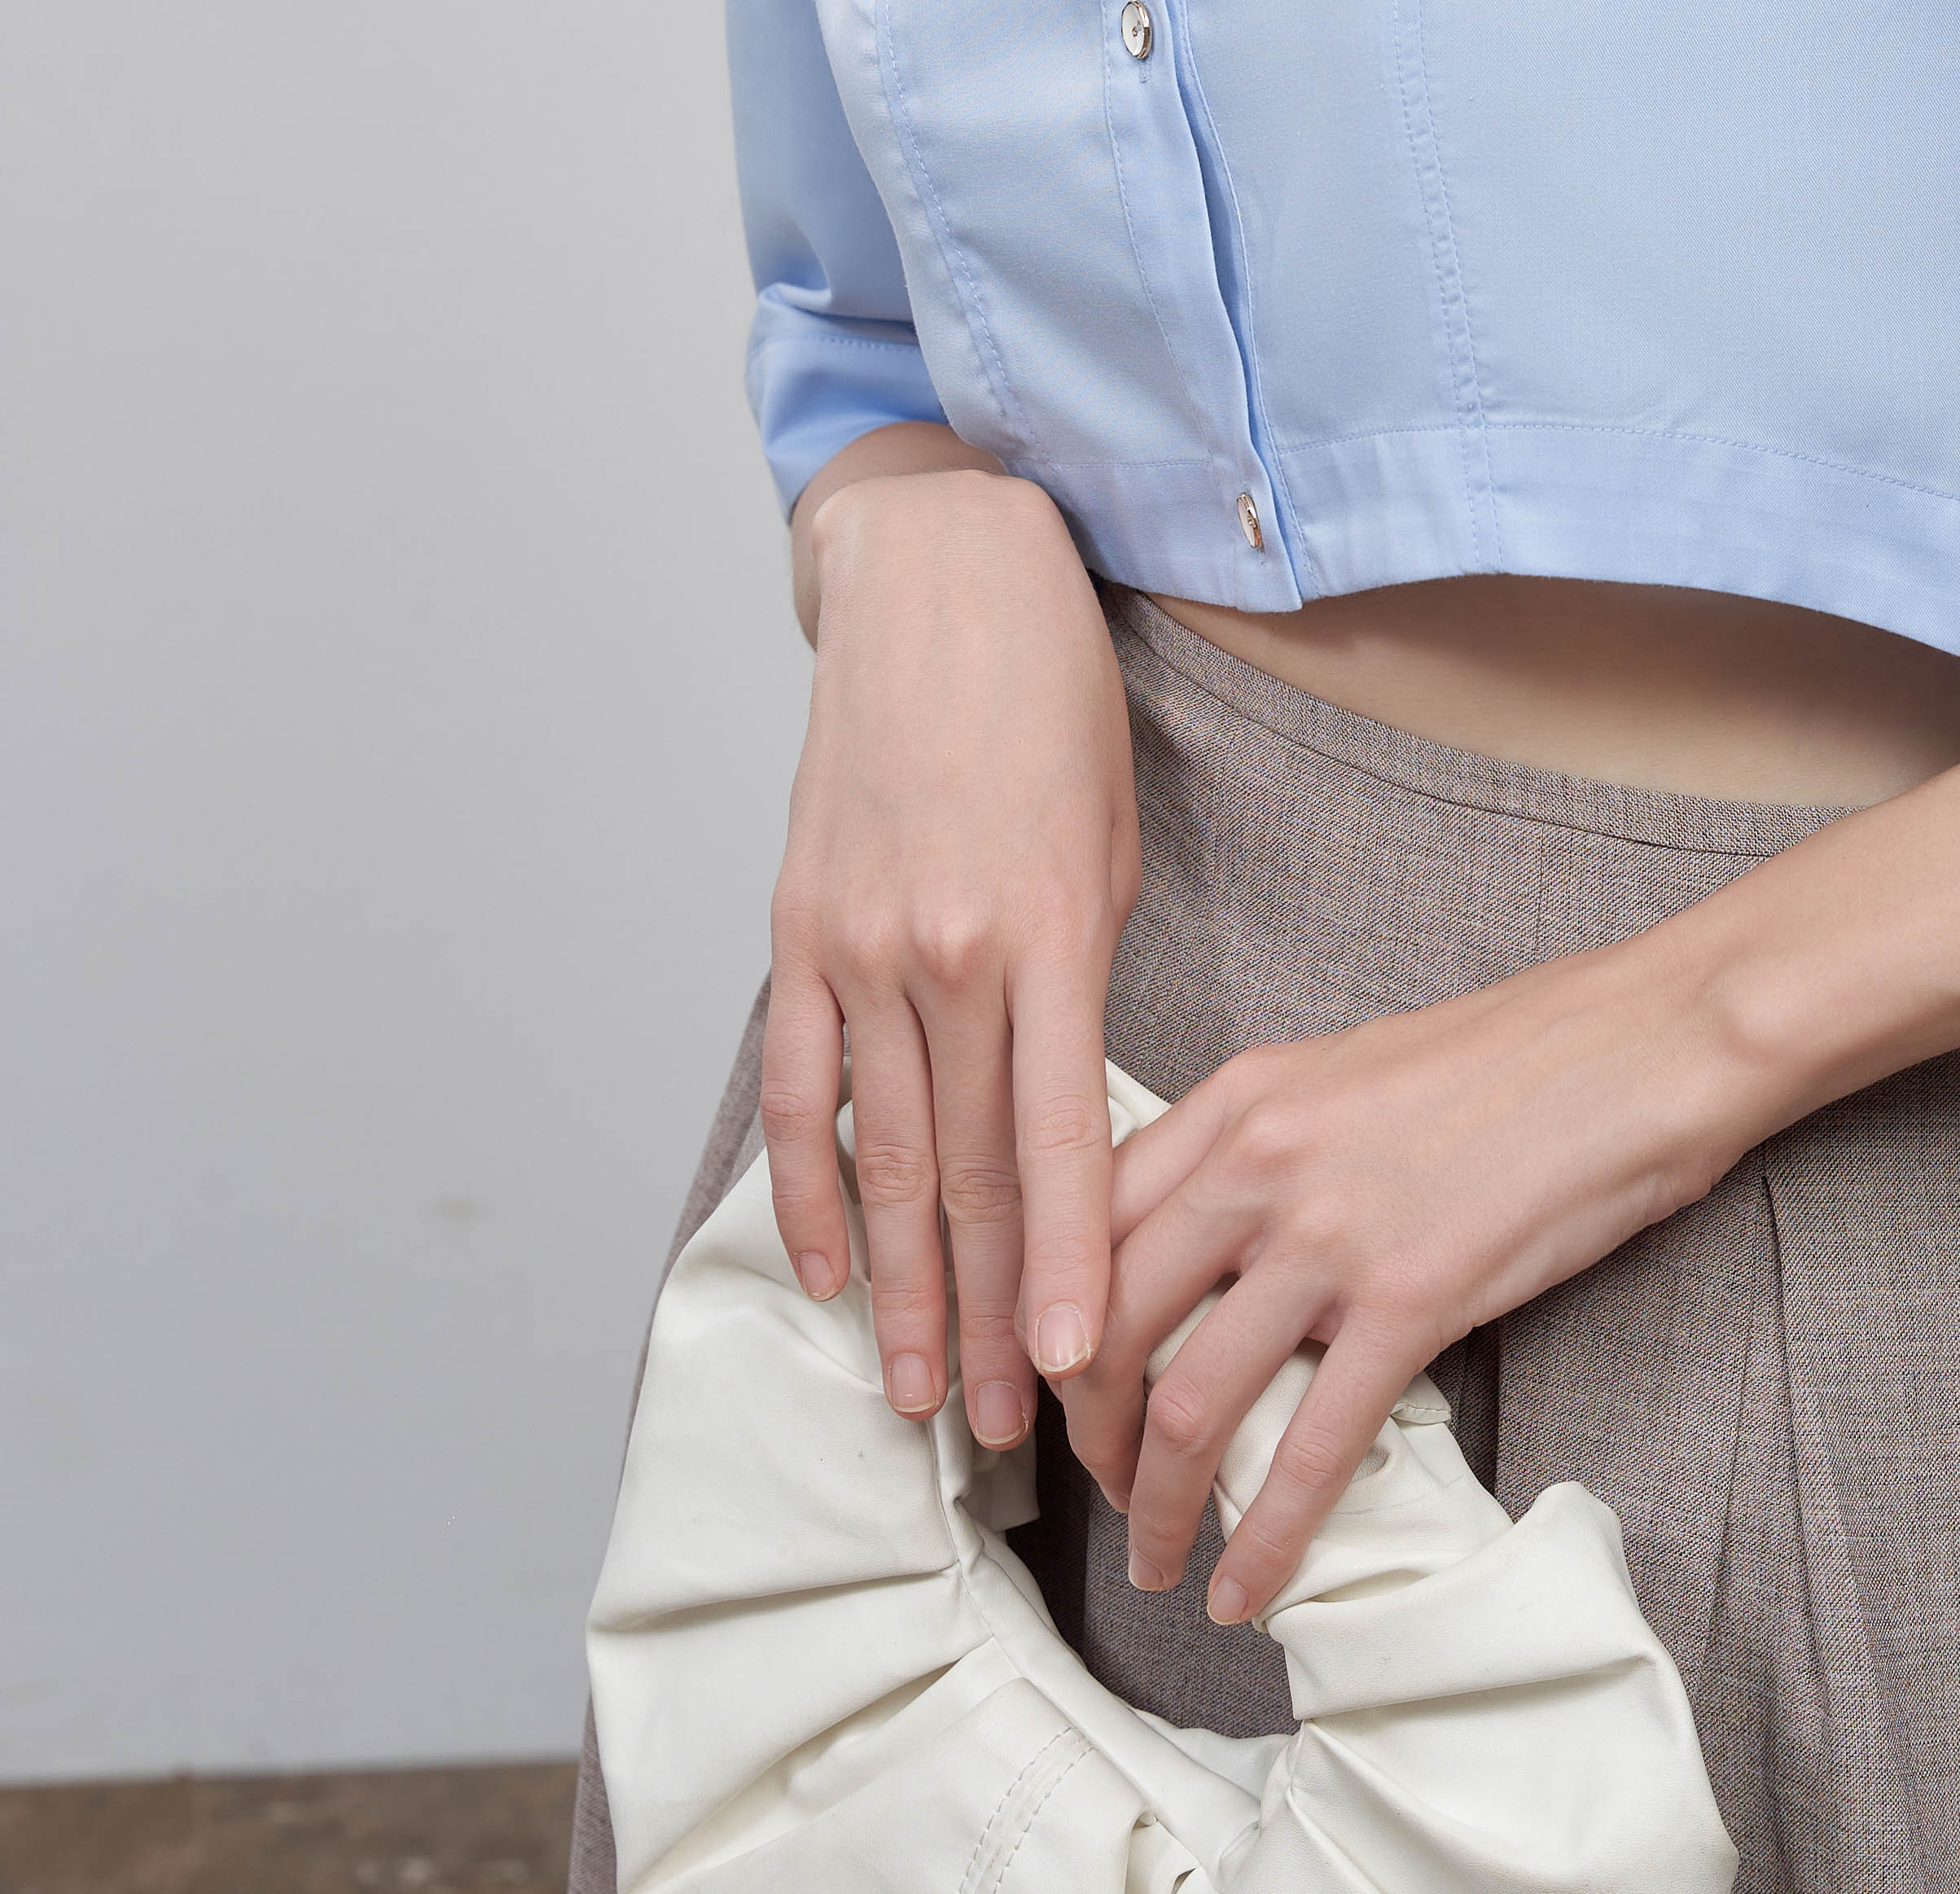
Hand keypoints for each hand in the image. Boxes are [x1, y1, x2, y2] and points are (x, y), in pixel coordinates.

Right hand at [765, 447, 1140, 1459]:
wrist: (942, 576)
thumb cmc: (1052, 698)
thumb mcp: (1113, 834)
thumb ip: (1084, 973)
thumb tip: (1067, 1091)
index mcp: (1051, 931)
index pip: (1062, 1141)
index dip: (1069, 1269)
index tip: (1078, 1371)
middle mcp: (948, 952)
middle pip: (972, 1174)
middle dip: (986, 1315)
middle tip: (998, 1431)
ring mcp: (860, 944)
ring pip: (884, 1155)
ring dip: (901, 1286)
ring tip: (913, 1392)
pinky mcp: (799, 927)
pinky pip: (798, 1087)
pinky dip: (809, 1185)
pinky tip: (828, 1265)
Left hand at [1071, 933, 1761, 1622]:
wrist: (1643, 1042)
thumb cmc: (1517, 1055)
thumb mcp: (1348, 1070)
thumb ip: (1263, 1144)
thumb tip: (1208, 1241)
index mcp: (1241, 1096)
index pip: (1083, 1219)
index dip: (1044, 1323)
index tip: (1049, 1388)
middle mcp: (1260, 1158)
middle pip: (1107, 1321)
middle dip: (1086, 1433)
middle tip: (1106, 1491)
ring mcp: (1332, 1230)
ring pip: (1188, 1400)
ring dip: (1158, 1506)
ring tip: (1160, 1561)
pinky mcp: (1413, 1298)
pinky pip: (1311, 1448)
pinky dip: (1266, 1537)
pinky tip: (1247, 1590)